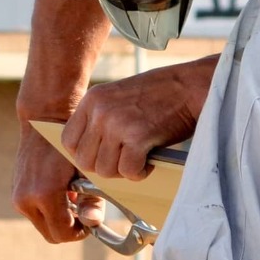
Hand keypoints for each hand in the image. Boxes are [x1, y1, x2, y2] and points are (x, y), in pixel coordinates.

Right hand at [15, 126, 98, 243]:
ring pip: (43, 225)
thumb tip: (93, 223)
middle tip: (84, 212)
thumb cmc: (69, 144)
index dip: (79, 233)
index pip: (62, 234)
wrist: (43, 121)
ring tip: (73, 198)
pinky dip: (49, 210)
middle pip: (51, 234)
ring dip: (58, 219)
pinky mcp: (16, 192)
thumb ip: (92, 201)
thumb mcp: (86, 172)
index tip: (90, 222)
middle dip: (69, 228)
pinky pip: (35, 213)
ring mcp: (18, 197)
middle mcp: (26, 199)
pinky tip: (61, 191)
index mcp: (43, 195)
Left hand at [61, 57, 213, 181]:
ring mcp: (117, 123)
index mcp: (92, 100)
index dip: (85, 154)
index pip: (69, 141)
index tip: (103, 155)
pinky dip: (140, 172)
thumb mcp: (119, 98)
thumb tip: (91, 153)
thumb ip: (101, 120)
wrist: (191, 86)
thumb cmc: (160, 95)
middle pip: (85, 161)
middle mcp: (100, 111)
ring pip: (105, 170)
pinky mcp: (137, 136)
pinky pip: (128, 171)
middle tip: (126, 160)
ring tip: (140, 158)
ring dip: (123, 171)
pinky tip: (149, 161)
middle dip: (106, 167)